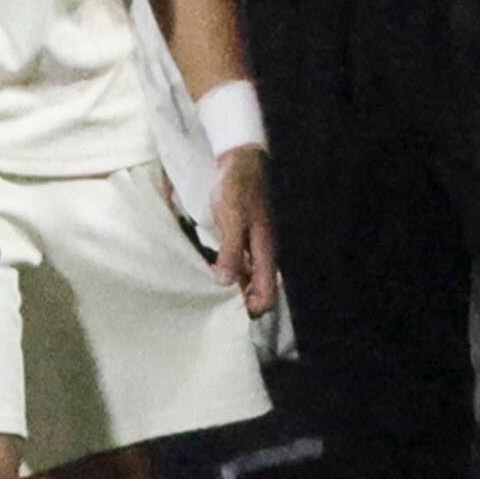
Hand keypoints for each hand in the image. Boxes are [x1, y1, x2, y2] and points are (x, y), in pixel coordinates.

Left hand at [205, 145, 277, 314]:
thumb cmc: (237, 190)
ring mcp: (253, 248)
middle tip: (216, 310)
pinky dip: (231, 275)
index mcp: (266, 252)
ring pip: (249, 280)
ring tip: (211, 297)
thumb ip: (230, 251)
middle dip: (244, 304)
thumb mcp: (232, 220)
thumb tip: (224, 281)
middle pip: (259, 292)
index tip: (232, 315)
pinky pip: (240, 267)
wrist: (240, 163)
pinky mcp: (243, 240)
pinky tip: (213, 276)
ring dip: (235, 291)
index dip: (254, 309)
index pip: (267, 294)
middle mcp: (263, 254)